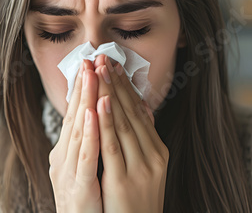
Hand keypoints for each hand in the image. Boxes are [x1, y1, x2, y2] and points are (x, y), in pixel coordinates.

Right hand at [49, 59, 101, 212]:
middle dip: (84, 86)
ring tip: (91, 75)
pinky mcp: (78, 185)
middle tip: (90, 59)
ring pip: (78, 130)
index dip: (83, 89)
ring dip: (85, 100)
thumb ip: (92, 145)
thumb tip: (102, 120)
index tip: (90, 65)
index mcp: (66, 153)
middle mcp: (63, 158)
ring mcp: (69, 171)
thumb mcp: (86, 170)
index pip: (76, 115)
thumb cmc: (87, 205)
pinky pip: (85, 155)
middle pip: (75, 116)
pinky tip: (92, 112)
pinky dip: (88, 132)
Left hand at [93, 55, 168, 212]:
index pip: (138, 111)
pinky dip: (105, 122)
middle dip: (114, 83)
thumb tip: (143, 107)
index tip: (112, 64)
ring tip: (99, 69)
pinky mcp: (123, 179)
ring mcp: (140, 167)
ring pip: (122, 123)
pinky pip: (112, 145)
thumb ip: (142, 137)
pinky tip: (99, 102)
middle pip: (129, 112)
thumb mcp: (145, 165)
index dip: (124, 86)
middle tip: (103, 57)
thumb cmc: (137, 199)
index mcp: (157, 150)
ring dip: (109, 94)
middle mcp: (152, 155)